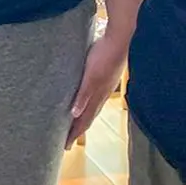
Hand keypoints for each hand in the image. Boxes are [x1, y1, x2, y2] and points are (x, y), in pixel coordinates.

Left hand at [66, 31, 127, 147]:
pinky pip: (96, 96)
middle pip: (89, 116)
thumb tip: (74, 114)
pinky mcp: (106, 76)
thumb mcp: (91, 75)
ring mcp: (106, 85)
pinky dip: (90, 103)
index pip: (84, 119)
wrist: (119, 38)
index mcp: (97, 95)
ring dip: (84, 117)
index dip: (75, 133)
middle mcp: (102, 93)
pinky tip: (88, 98)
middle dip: (78, 129)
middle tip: (68, 141)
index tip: (65, 146)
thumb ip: (84, 94)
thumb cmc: (104, 55)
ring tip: (77, 124)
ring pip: (94, 107)